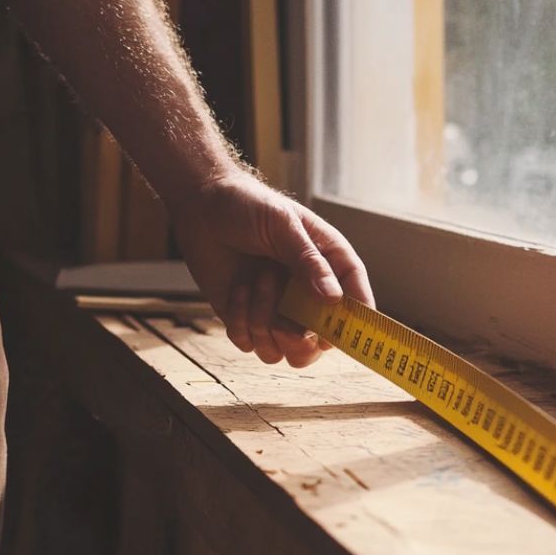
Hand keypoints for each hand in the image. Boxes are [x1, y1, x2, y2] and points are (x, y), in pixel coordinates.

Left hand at [171, 172, 373, 367]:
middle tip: (287, 326)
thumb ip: (307, 261)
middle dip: (303, 341)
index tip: (346, 332)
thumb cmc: (247, 205)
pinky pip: (250, 344)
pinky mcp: (246, 318)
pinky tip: (236, 289)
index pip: (354, 296)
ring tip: (256, 281)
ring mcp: (276, 308)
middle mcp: (305, 292)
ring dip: (266, 322)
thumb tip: (334, 298)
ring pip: (283, 349)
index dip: (356, 318)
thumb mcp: (282, 225)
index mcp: (326, 261)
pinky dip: (241, 323)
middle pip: (319, 342)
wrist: (200, 206)